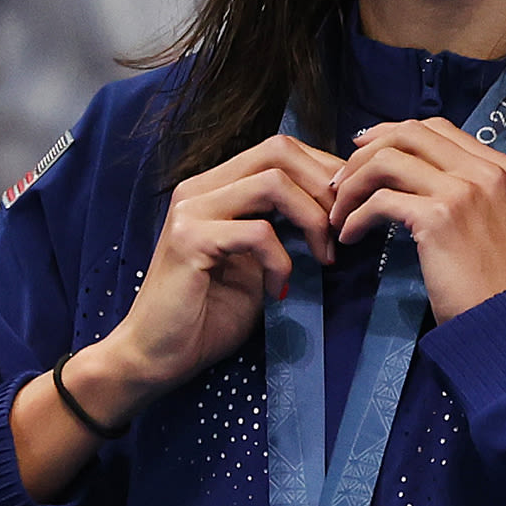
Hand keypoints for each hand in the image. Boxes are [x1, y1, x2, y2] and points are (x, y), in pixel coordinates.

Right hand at [84, 134, 341, 404]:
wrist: (156, 356)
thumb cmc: (207, 315)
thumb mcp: (258, 264)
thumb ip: (284, 230)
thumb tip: (335, 210)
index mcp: (215, 187)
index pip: (280, 150)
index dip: (324, 171)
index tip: (348, 210)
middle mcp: (199, 188)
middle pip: (279, 151)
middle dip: (325, 187)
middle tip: (343, 230)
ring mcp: (191, 210)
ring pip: (274, 182)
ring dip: (312, 219)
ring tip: (323, 256)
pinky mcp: (190, 240)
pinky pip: (258, 232)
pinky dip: (281, 261)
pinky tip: (279, 289)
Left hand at [327, 119, 505, 321]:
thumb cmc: (497, 284)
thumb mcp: (498, 222)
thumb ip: (471, 192)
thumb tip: (416, 172)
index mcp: (503, 168)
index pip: (437, 128)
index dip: (394, 135)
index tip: (366, 153)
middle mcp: (486, 171)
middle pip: (409, 133)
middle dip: (366, 153)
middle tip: (342, 180)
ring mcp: (464, 191)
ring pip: (388, 160)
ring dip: (353, 184)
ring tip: (340, 212)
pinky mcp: (439, 217)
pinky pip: (380, 201)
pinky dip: (356, 216)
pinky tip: (350, 235)